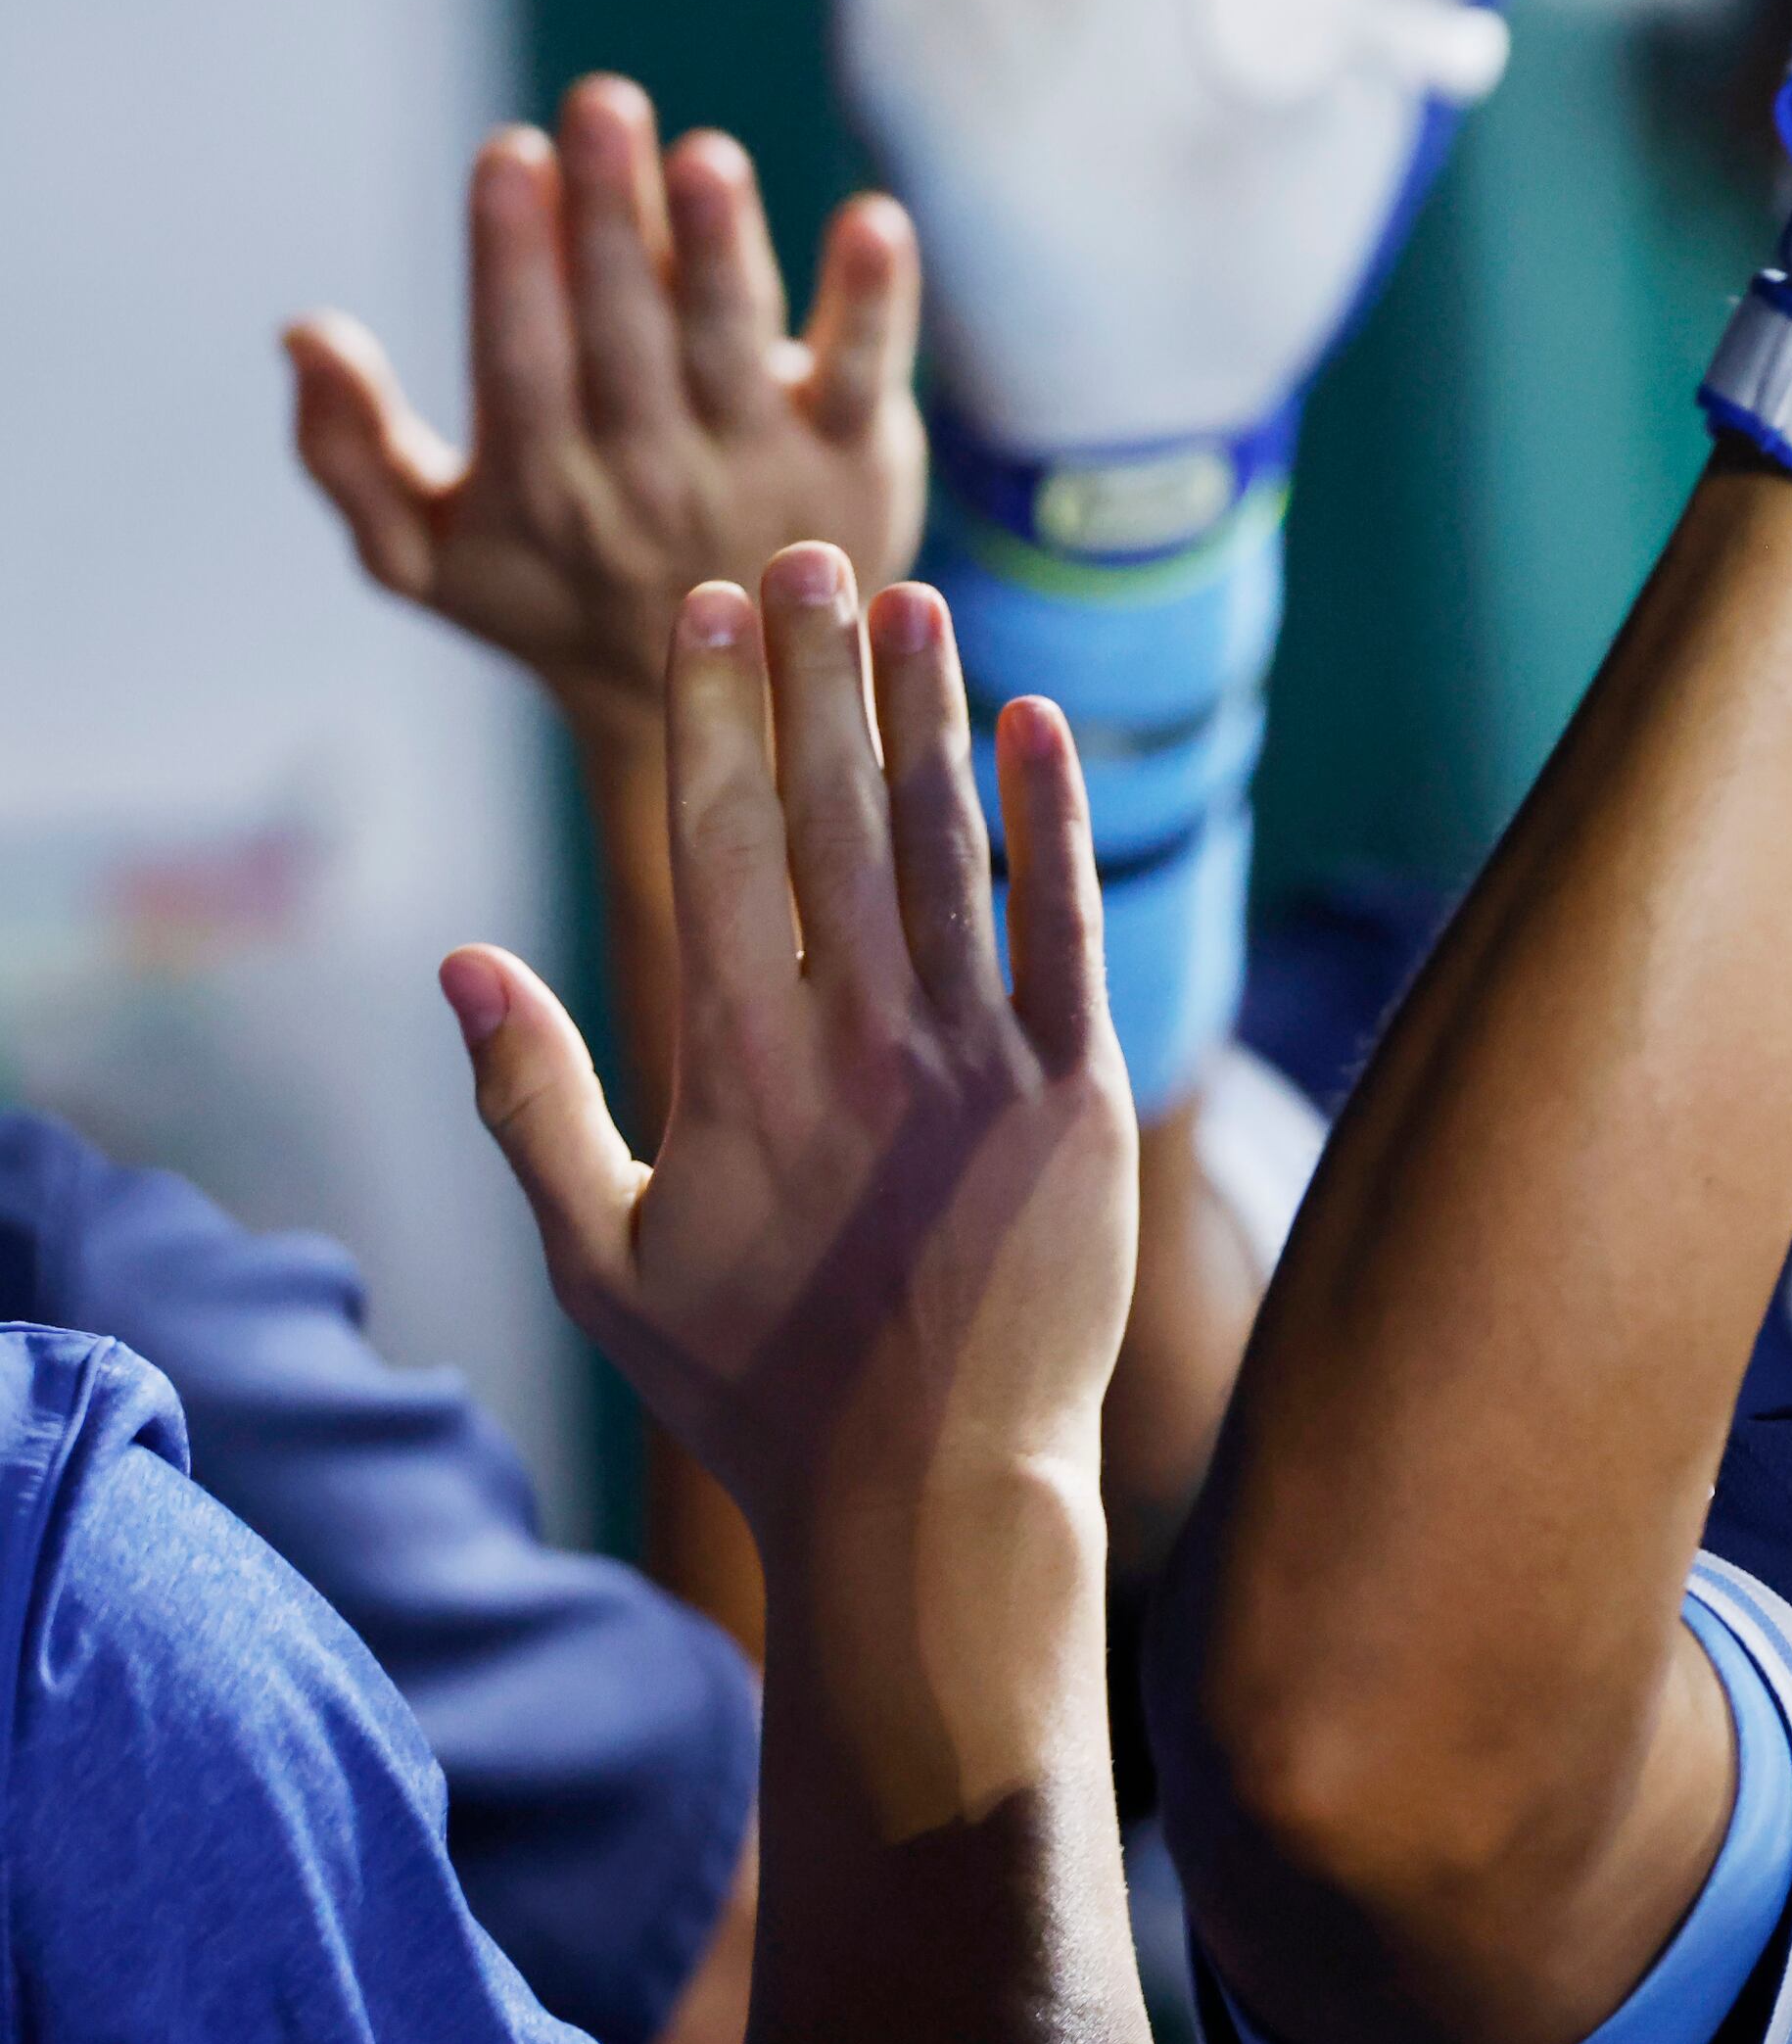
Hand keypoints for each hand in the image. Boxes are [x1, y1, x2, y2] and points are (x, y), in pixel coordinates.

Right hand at [289, 78, 921, 743]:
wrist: (727, 702)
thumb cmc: (551, 602)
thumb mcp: (421, 558)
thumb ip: (348, 454)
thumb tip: (302, 333)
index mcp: (543, 481)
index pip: (522, 355)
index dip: (514, 256)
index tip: (507, 153)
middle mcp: (653, 471)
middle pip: (629, 326)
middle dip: (614, 214)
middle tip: (602, 103)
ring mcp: (761, 466)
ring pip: (736, 342)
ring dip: (724, 246)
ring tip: (706, 157)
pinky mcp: (856, 460)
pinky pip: (864, 374)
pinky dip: (873, 301)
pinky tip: (873, 222)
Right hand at [436, 546, 1130, 1585]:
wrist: (934, 1491)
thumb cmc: (757, 1387)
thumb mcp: (604, 1256)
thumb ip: (531, 1099)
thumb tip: (459, 959)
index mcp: (738, 1062)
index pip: (718, 844)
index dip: (714, 714)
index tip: (703, 608)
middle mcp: (858, 1037)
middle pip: (829, 815)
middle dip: (814, 673)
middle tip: (799, 552)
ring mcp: (978, 1058)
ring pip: (946, 848)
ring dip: (927, 715)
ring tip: (907, 599)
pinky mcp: (1080, 1092)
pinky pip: (1069, 927)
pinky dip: (1054, 821)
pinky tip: (1039, 723)